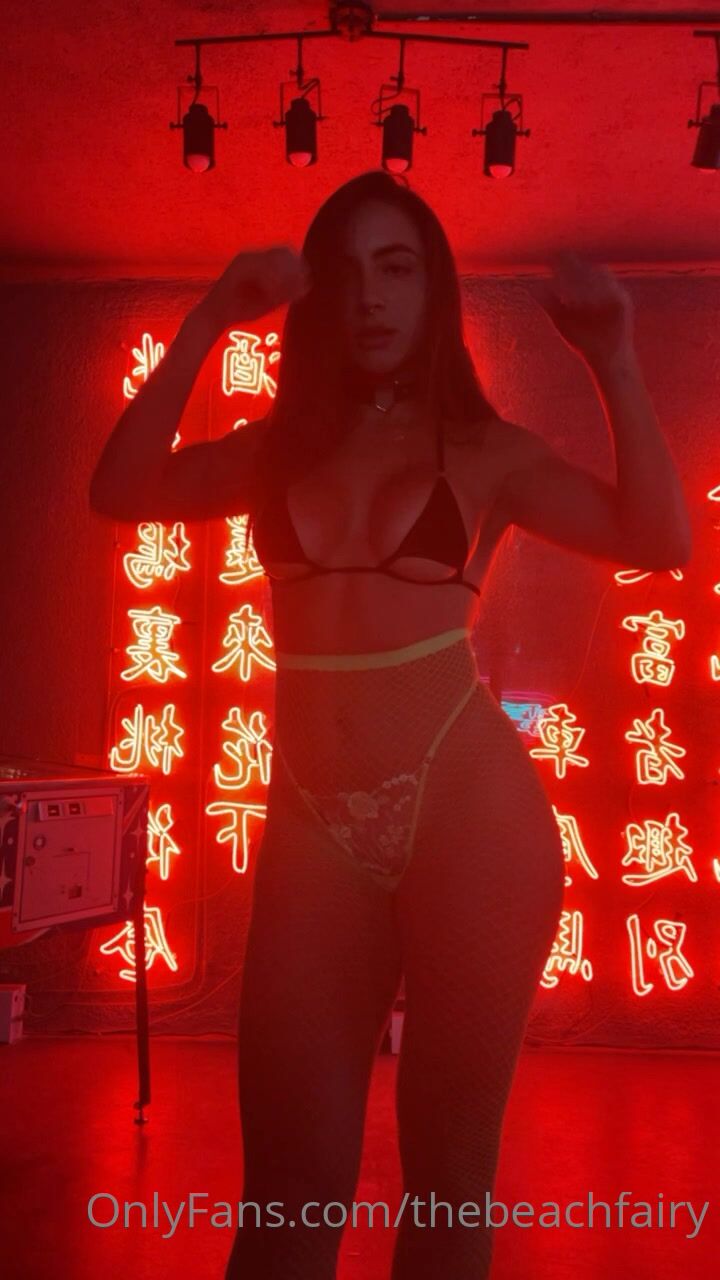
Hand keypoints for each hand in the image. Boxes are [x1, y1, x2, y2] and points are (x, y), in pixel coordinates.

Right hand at [196, 246, 311, 337]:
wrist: (215, 317)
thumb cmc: (243, 310)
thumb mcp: (271, 301)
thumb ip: (286, 292)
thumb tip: (306, 284)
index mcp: (261, 261)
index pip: (287, 251)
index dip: (298, 266)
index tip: (302, 287)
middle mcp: (252, 255)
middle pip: (283, 251)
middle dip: (292, 271)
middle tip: (294, 292)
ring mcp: (244, 260)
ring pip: (273, 259)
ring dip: (282, 278)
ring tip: (279, 296)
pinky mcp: (237, 268)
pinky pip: (261, 269)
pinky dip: (271, 283)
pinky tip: (270, 297)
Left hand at [527, 250, 633, 366]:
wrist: (605, 360)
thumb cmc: (585, 340)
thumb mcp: (563, 322)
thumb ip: (550, 306)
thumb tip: (533, 289)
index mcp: (590, 288)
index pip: (579, 269)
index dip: (568, 263)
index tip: (555, 259)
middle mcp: (604, 287)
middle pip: (591, 270)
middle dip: (577, 269)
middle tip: (561, 270)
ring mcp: (615, 293)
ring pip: (603, 277)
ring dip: (586, 282)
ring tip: (570, 297)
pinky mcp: (624, 304)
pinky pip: (614, 293)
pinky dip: (601, 294)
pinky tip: (585, 304)